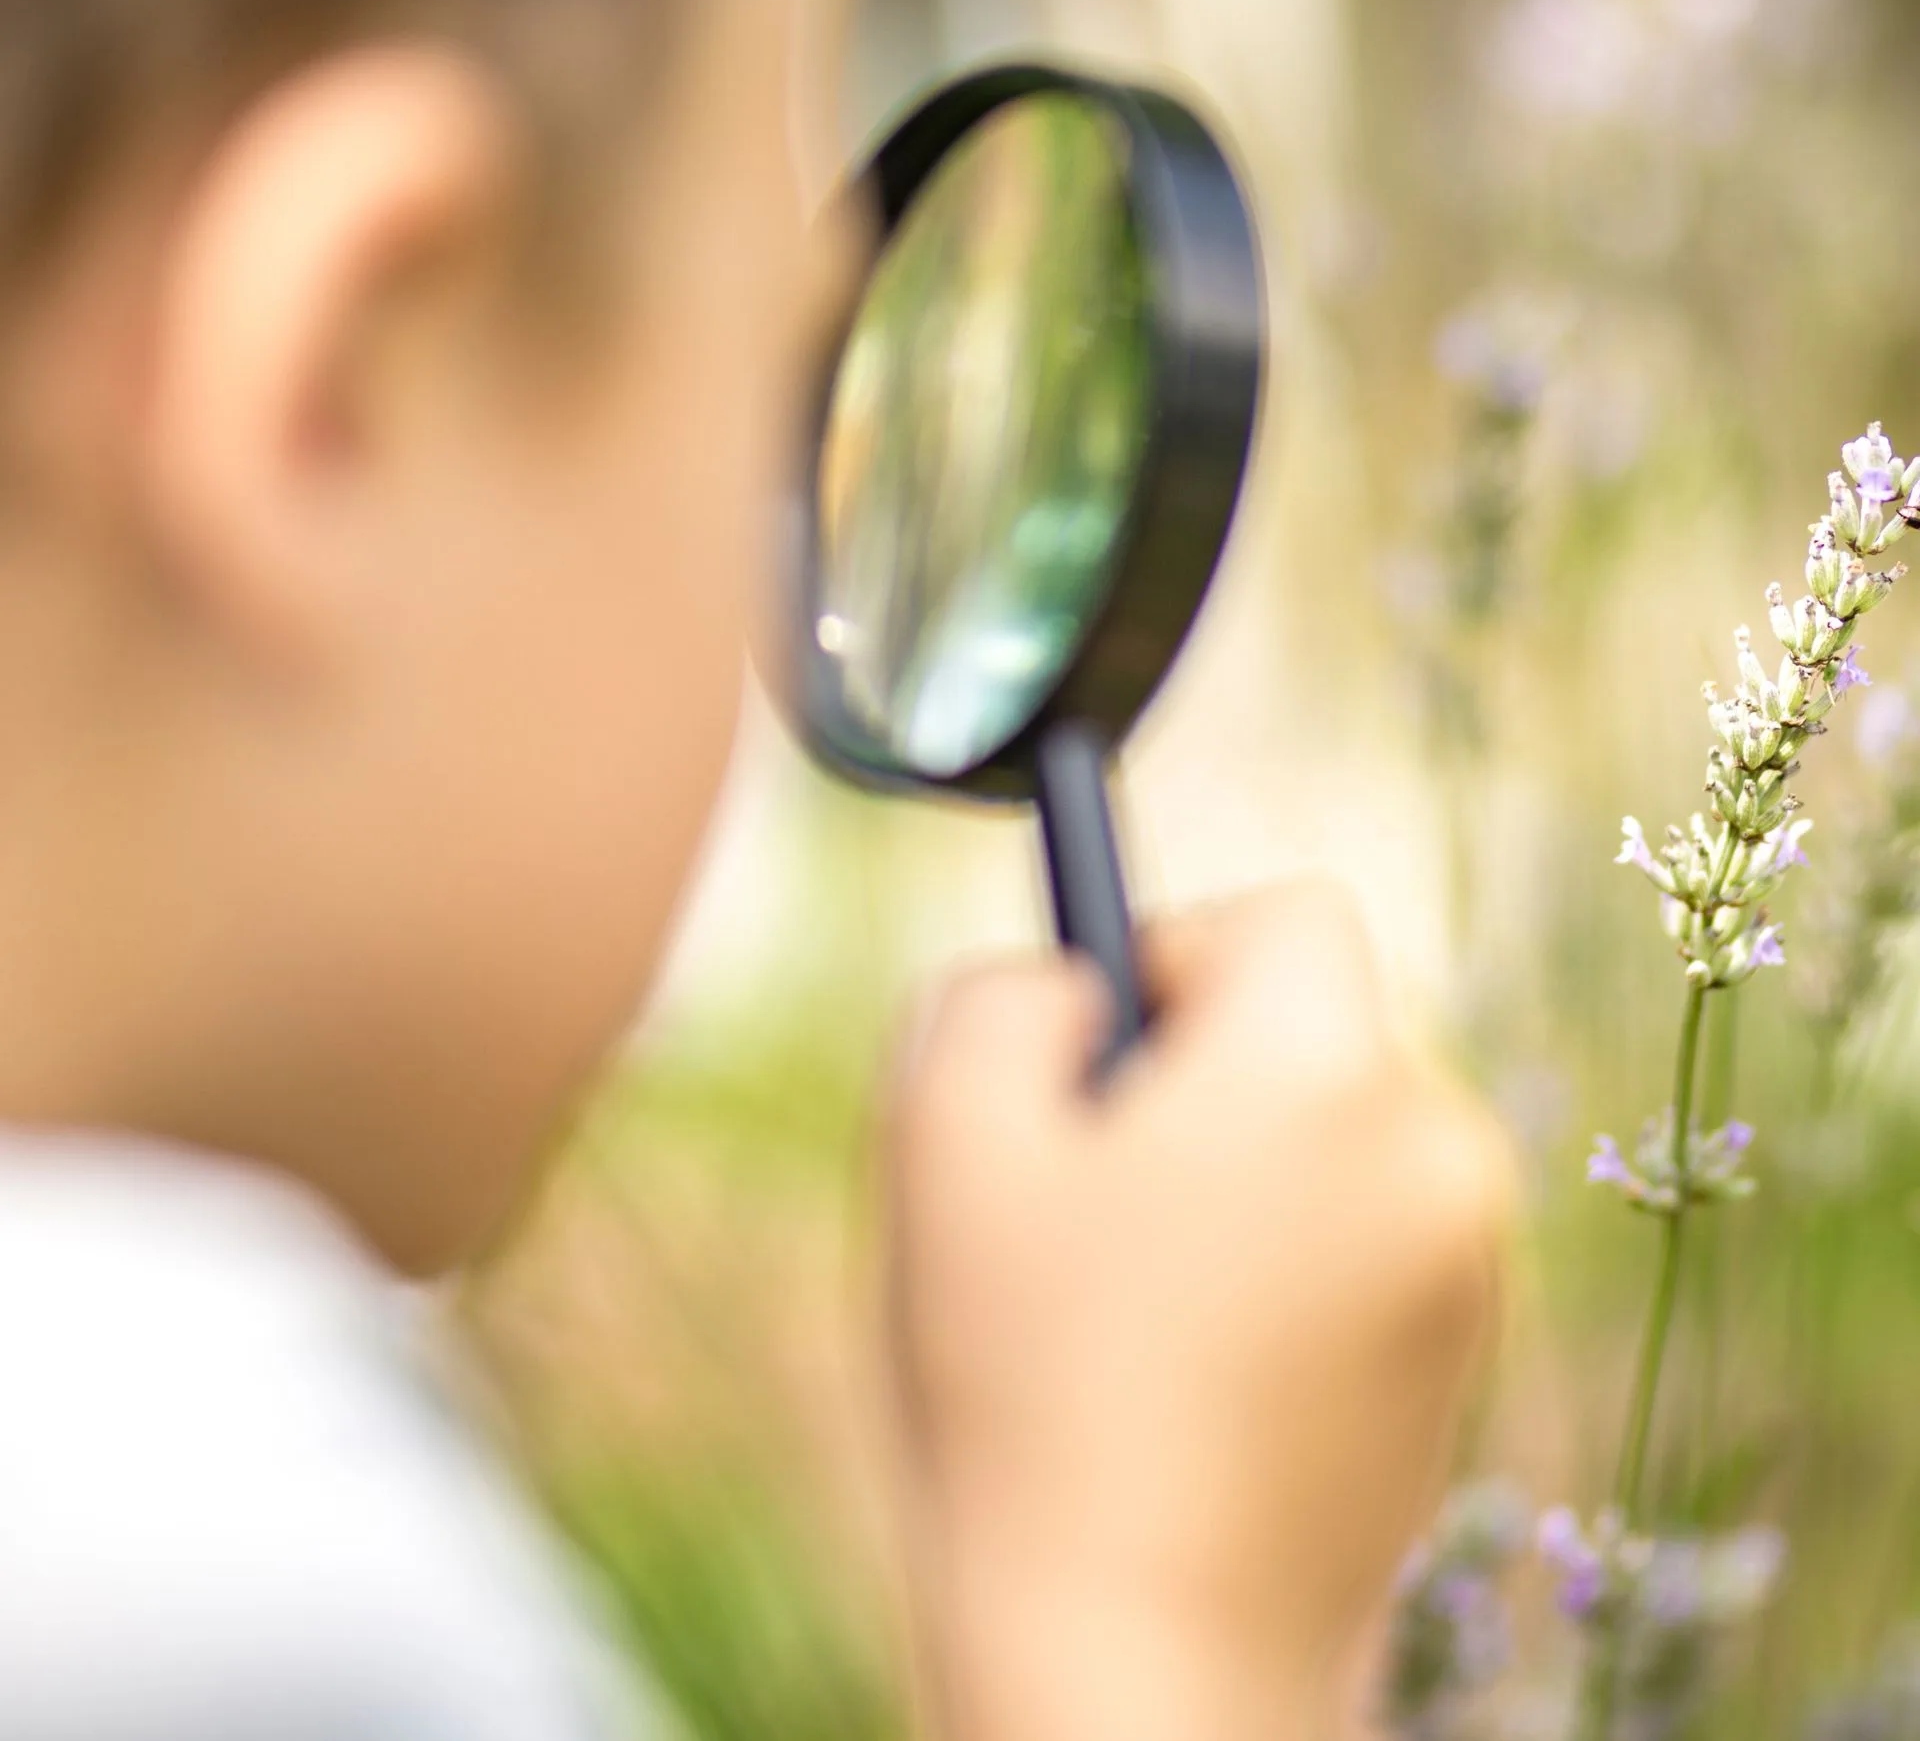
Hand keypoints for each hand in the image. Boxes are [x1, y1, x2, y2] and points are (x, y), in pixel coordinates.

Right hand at [885, 884, 1512, 1740]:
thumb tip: (1075, 979)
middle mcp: (1437, 1149)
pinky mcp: (1464, 1368)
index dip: (1176, 951)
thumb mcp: (948, 1138)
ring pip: (1337, 1138)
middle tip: (1100, 1192)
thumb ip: (1003, 994)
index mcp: (1326, 1070)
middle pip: (1314, 1026)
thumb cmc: (1033, 1397)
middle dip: (1205, 1076)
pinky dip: (1292, 1267)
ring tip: (1142, 1307)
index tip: (1104, 1054)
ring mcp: (1469, 1269)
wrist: (1141, 1666)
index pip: (1287, 911)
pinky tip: (1199, 1376)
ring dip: (1245, 1175)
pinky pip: (1369, 1242)